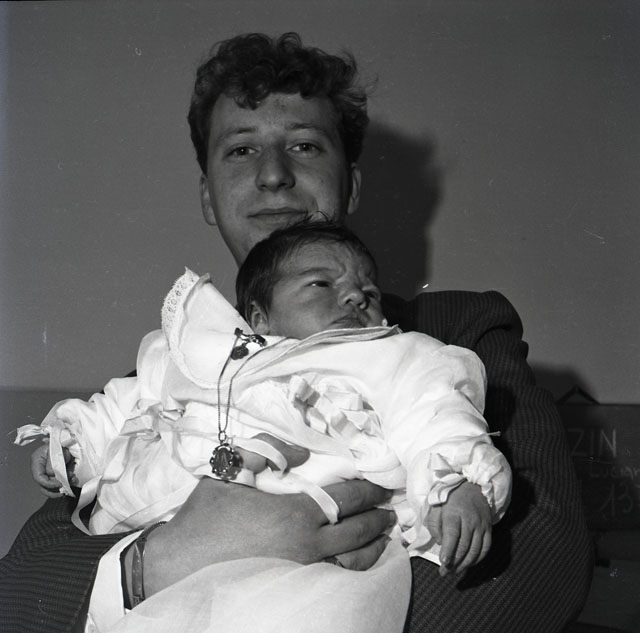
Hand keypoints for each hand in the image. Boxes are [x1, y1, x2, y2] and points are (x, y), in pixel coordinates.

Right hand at [30, 444, 74, 496]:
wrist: (71, 441)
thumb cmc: (62, 443)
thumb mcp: (57, 451)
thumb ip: (53, 463)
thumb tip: (52, 475)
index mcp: (37, 461)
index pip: (39, 478)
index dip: (49, 484)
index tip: (60, 484)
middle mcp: (41, 469)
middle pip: (44, 486)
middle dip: (56, 488)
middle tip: (68, 485)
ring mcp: (48, 473)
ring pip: (51, 488)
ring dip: (62, 488)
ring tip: (73, 481)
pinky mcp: (56, 475)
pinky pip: (59, 484)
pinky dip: (66, 484)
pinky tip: (73, 480)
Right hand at [135, 451, 392, 597]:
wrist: (178, 565)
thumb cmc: (204, 517)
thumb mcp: (227, 471)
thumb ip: (264, 450)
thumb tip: (301, 451)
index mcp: (293, 513)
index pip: (345, 498)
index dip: (367, 489)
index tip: (379, 484)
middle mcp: (306, 544)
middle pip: (356, 530)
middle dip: (378, 516)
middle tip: (389, 508)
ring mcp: (302, 571)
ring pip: (353, 562)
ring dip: (373, 546)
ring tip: (383, 536)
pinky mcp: (293, 589)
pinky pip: (336, 580)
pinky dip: (355, 569)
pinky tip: (357, 562)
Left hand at [426, 481, 491, 575]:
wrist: (472, 486)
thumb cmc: (450, 498)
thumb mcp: (436, 505)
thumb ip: (435, 524)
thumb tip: (441, 543)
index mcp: (454, 513)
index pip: (453, 534)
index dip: (449, 550)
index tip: (444, 562)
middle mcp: (470, 520)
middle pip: (464, 546)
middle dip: (454, 562)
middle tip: (445, 573)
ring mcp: (481, 525)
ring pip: (475, 550)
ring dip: (465, 564)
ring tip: (455, 572)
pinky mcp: (489, 529)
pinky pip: (485, 548)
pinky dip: (478, 559)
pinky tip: (469, 564)